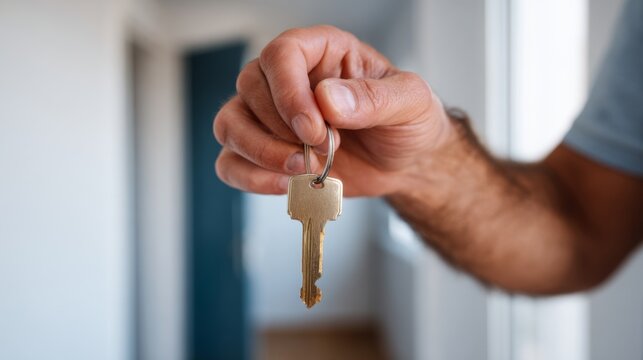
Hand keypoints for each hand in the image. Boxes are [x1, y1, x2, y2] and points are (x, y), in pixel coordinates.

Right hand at [214, 25, 454, 195]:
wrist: (406, 163)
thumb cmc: (408, 123)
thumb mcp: (410, 103)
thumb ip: (375, 98)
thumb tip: (326, 99)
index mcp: (323, 52)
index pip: (282, 54)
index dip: (289, 93)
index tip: (314, 129)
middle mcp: (289, 79)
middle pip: (249, 88)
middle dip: (282, 129)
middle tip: (323, 150)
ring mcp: (271, 117)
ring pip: (230, 125)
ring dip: (261, 153)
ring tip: (303, 170)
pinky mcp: (265, 153)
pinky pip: (230, 163)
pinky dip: (251, 179)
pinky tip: (287, 185)